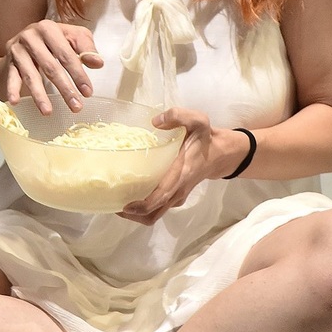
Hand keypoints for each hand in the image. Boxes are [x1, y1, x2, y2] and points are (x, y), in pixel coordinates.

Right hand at [2, 20, 102, 114]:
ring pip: (30, 75)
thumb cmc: (55, 39)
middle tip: (75, 106)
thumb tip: (97, 63)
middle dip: (64, 88)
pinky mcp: (9, 61)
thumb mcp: (73, 36)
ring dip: (39, 95)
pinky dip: (12, 89)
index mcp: (49, 28)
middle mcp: (31, 36)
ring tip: (48, 112)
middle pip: (50, 66)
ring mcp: (18, 49)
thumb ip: (86, 48)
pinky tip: (14, 102)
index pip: (66, 54)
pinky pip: (11, 77)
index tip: (87, 93)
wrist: (27, 38)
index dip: (78, 74)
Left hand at [119, 108, 248, 224]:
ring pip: (155, 214)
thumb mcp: (197, 120)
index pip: (162, 196)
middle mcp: (178, 190)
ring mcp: (176, 195)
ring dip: (137, 213)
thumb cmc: (204, 138)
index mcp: (182, 174)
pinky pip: (158, 208)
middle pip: (154, 213)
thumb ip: (178, 116)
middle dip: (134, 214)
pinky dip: (143, 208)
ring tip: (116, 201)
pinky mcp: (174, 196)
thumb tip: (155, 122)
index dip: (144, 205)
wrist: (219, 153)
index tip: (126, 205)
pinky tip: (129, 194)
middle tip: (113, 204)